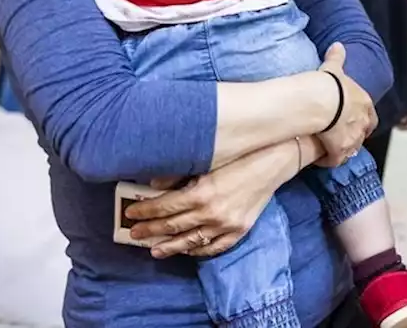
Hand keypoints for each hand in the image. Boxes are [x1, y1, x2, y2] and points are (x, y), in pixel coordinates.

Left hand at [123, 139, 300, 258]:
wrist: (275, 160)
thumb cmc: (241, 154)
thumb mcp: (208, 159)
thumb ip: (180, 174)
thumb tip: (154, 184)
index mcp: (201, 194)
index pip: (164, 207)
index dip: (145, 211)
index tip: (131, 212)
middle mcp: (212, 213)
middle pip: (173, 227)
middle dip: (150, 231)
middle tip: (134, 233)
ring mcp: (227, 225)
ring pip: (191, 242)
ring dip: (170, 247)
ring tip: (154, 250)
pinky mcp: (240, 230)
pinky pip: (214, 247)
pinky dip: (198, 250)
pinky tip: (188, 249)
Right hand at [317, 43, 376, 166]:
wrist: (322, 101)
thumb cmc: (330, 83)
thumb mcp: (334, 68)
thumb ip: (337, 57)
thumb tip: (338, 45)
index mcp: (364, 104)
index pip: (370, 116)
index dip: (364, 120)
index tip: (357, 122)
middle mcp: (362, 123)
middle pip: (362, 134)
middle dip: (354, 136)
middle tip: (341, 138)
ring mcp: (352, 139)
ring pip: (351, 149)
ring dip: (343, 150)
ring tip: (330, 149)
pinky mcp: (340, 151)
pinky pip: (336, 160)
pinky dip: (329, 160)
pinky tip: (320, 158)